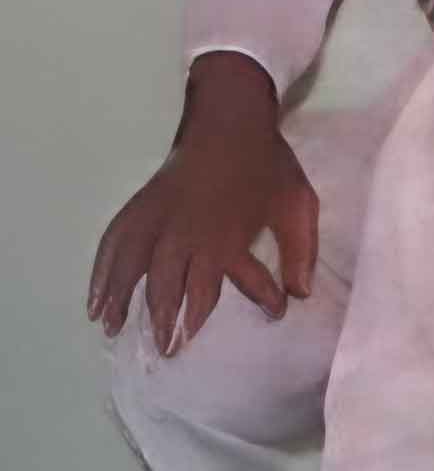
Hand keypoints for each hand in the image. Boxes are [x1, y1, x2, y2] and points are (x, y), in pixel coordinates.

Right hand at [88, 52, 316, 354]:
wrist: (232, 119)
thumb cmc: (269, 166)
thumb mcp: (298, 206)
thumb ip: (300, 252)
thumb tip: (298, 295)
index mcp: (226, 232)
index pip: (218, 283)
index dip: (217, 309)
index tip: (225, 331)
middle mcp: (186, 228)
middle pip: (167, 281)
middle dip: (165, 319)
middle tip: (165, 350)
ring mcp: (160, 216)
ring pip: (134, 264)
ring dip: (123, 298)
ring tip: (114, 329)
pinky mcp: (143, 205)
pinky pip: (115, 240)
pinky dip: (102, 269)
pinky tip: (96, 295)